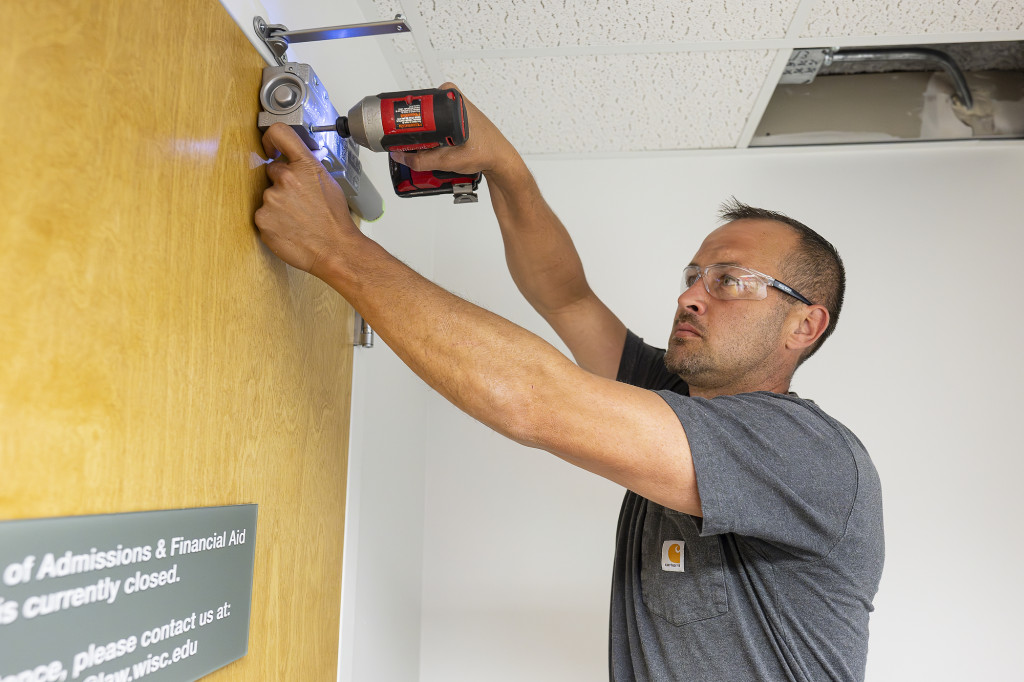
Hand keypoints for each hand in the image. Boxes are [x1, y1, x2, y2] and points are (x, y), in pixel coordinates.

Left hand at [255, 123, 356, 277]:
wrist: (335, 250)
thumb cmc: (335, 221)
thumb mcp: (328, 183)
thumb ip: (308, 169)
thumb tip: (296, 163)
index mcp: (305, 166)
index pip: (280, 133)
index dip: (271, 139)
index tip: (270, 148)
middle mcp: (286, 178)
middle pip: (272, 171)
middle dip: (282, 183)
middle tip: (299, 201)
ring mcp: (271, 199)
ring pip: (268, 196)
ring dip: (279, 205)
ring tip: (298, 218)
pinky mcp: (261, 219)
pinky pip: (263, 215)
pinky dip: (273, 221)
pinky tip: (290, 228)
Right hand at [389, 83, 520, 180]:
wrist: (500, 159)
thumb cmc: (485, 153)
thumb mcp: (448, 160)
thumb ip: (422, 160)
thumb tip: (401, 155)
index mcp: (453, 101)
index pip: (419, 101)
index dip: (406, 117)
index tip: (398, 129)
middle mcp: (455, 98)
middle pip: (422, 110)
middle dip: (415, 127)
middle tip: (414, 142)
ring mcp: (457, 105)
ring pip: (430, 116)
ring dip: (425, 131)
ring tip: (428, 145)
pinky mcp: (458, 114)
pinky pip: (438, 119)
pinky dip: (433, 132)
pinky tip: (436, 144)